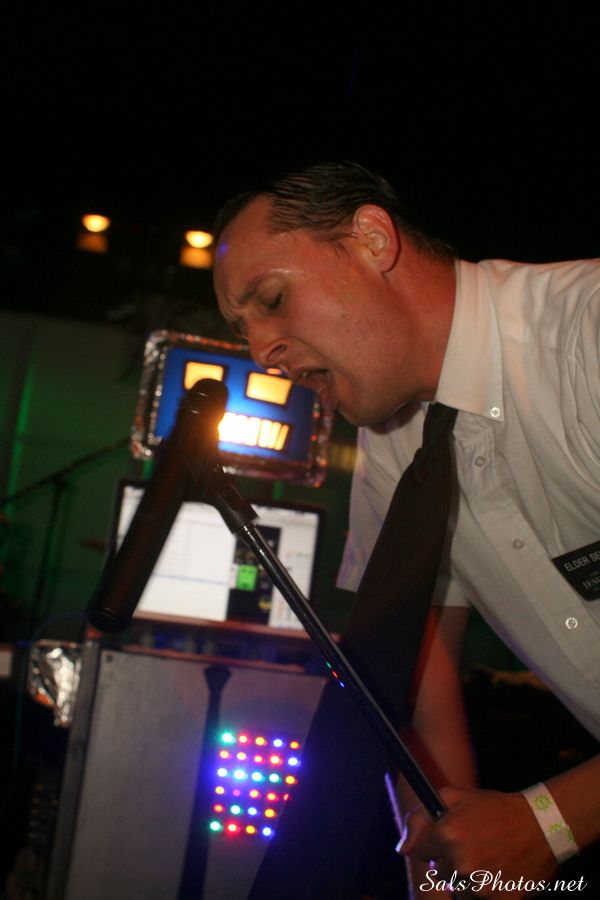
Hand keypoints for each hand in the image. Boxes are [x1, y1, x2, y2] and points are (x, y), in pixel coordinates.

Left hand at [399, 786, 557, 896]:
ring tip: (487, 859)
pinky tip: (497, 872)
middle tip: (475, 846)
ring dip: (467, 878)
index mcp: (446, 834)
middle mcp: (459, 862)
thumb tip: (403, 851)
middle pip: (440, 872)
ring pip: (457, 890)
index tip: (453, 837)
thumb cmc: (495, 809)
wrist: (540, 826)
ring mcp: (478, 885)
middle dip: (452, 860)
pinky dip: (485, 891)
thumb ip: (421, 819)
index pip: (424, 851)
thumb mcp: (455, 797)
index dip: (437, 843)